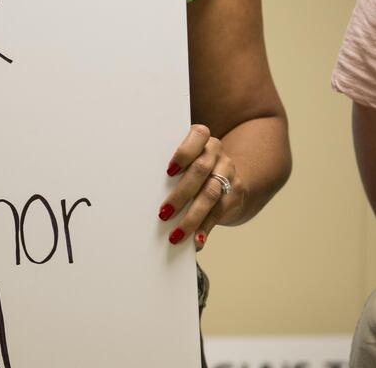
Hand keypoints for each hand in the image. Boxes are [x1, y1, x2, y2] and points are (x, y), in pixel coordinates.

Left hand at [158, 125, 244, 249]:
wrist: (227, 177)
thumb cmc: (191, 168)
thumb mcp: (183, 161)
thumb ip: (170, 168)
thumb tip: (140, 191)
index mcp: (201, 139)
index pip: (197, 135)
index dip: (183, 153)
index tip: (169, 171)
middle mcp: (216, 152)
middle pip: (201, 170)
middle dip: (181, 194)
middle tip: (163, 214)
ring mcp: (228, 172)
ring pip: (210, 194)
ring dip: (191, 217)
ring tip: (176, 234)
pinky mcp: (235, 193)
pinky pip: (219, 212)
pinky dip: (205, 228)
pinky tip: (196, 240)